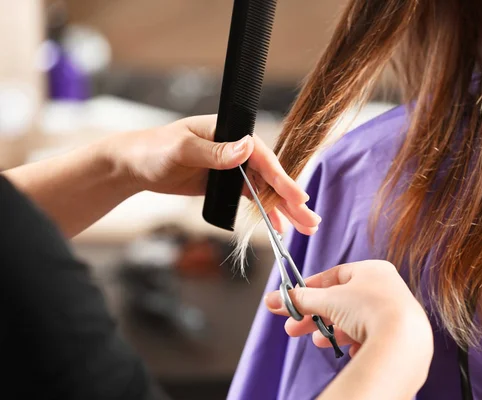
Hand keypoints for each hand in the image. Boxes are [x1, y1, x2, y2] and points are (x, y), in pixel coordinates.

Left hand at [105, 115, 319, 233]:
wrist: (134, 165)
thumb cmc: (153, 150)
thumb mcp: (181, 149)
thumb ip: (214, 152)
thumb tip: (246, 148)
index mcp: (229, 132)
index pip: (262, 156)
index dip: (281, 178)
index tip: (298, 198)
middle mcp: (235, 148)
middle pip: (270, 175)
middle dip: (290, 199)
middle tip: (310, 221)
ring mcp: (232, 167)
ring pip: (265, 189)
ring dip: (283, 208)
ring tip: (304, 228)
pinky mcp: (226, 183)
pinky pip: (251, 198)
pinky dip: (265, 211)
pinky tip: (278, 226)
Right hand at [265, 261, 432, 388]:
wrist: (403, 340)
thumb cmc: (368, 309)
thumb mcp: (328, 300)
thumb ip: (299, 300)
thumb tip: (272, 300)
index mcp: (373, 270)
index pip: (335, 275)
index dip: (311, 288)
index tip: (293, 300)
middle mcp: (387, 287)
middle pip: (342, 301)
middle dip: (315, 316)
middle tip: (293, 328)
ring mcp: (395, 312)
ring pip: (355, 321)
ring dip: (332, 331)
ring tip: (319, 342)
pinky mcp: (400, 335)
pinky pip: (371, 336)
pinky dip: (355, 343)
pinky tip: (348, 350)